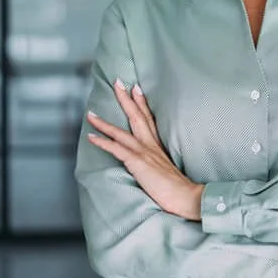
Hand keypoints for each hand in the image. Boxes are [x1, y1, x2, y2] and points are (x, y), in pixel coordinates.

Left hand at [86, 79, 203, 220]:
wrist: (186, 195)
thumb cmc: (178, 187)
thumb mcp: (168, 169)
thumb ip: (159, 161)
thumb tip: (152, 162)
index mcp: (159, 146)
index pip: (149, 119)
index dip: (142, 103)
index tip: (136, 88)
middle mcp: (151, 145)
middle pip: (137, 117)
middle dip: (126, 99)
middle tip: (118, 82)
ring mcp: (144, 153)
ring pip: (121, 132)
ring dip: (104, 123)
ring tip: (90, 113)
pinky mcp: (138, 162)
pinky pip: (116, 149)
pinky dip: (102, 141)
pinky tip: (91, 136)